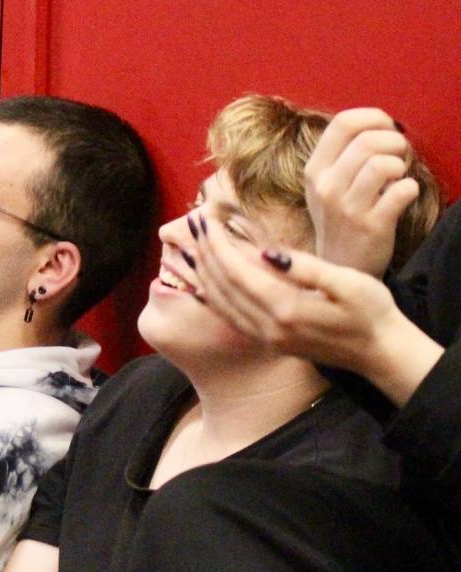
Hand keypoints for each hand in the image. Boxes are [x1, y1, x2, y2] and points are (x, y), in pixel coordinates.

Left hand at [188, 211, 439, 401]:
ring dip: (202, 272)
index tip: (206, 218)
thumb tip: (268, 253)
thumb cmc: (371, 311)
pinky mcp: (266, 341)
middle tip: (194, 223)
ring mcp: (265, 338)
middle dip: (205, 252)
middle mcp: (268, 327)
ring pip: (220, 302)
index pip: (237, 272)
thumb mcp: (348, 283)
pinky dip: (211, 294)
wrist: (379, 353)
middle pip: (221, 286)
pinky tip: (203, 279)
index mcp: (286, 310)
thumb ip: (306, 269)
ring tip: (192, 245)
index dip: (218, 243)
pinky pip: (228, 316)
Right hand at [304, 108, 417, 275]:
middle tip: (397, 156)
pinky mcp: (371, 225)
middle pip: (367, 140)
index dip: (374, 118)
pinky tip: (403, 195)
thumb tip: (381, 124)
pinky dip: (410, 188)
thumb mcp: (326, 184)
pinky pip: (401, 191)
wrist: (338, 266)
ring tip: (397, 176)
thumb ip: (344, 153)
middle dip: (394, 142)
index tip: (385, 130)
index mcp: (315, 170)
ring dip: (400, 165)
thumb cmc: (340, 218)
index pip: (343, 123)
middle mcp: (326, 186)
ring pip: (382, 164)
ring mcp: (347, 208)